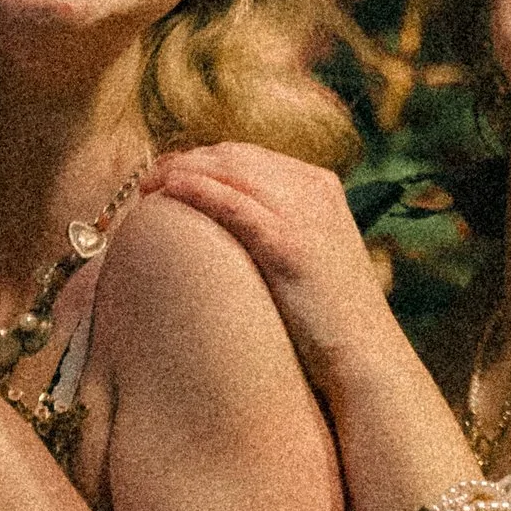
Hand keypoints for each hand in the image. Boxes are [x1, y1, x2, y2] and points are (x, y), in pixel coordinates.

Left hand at [141, 145, 397, 402]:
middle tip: (147, 179)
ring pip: (228, 171)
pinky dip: (196, 190)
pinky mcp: (287, 242)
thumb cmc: (330, 318)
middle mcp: (313, 190)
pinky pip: (230, 202)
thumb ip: (279, 230)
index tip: (169, 174)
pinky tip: (168, 191)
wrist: (365, 354)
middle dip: (185, 160)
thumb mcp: (311, 256)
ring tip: (146, 185)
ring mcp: (303, 212)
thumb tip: (231, 230)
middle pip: (233, 156)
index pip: (248, 155)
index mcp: (320, 187)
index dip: (203, 160)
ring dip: (180, 170)